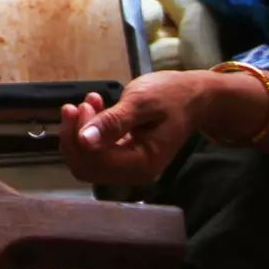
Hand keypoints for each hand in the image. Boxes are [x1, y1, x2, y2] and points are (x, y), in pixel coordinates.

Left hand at [58, 73, 201, 185]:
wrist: (193, 97)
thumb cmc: (173, 96)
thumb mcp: (142, 102)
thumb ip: (114, 122)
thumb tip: (85, 140)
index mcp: (141, 164)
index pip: (93, 163)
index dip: (79, 138)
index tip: (81, 107)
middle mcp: (133, 172)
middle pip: (86, 166)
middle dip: (75, 136)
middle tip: (80, 105)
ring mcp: (127, 165)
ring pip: (87, 158)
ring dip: (81, 130)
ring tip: (91, 101)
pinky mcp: (123, 155)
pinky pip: (96, 150)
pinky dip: (89, 128)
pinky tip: (96, 105)